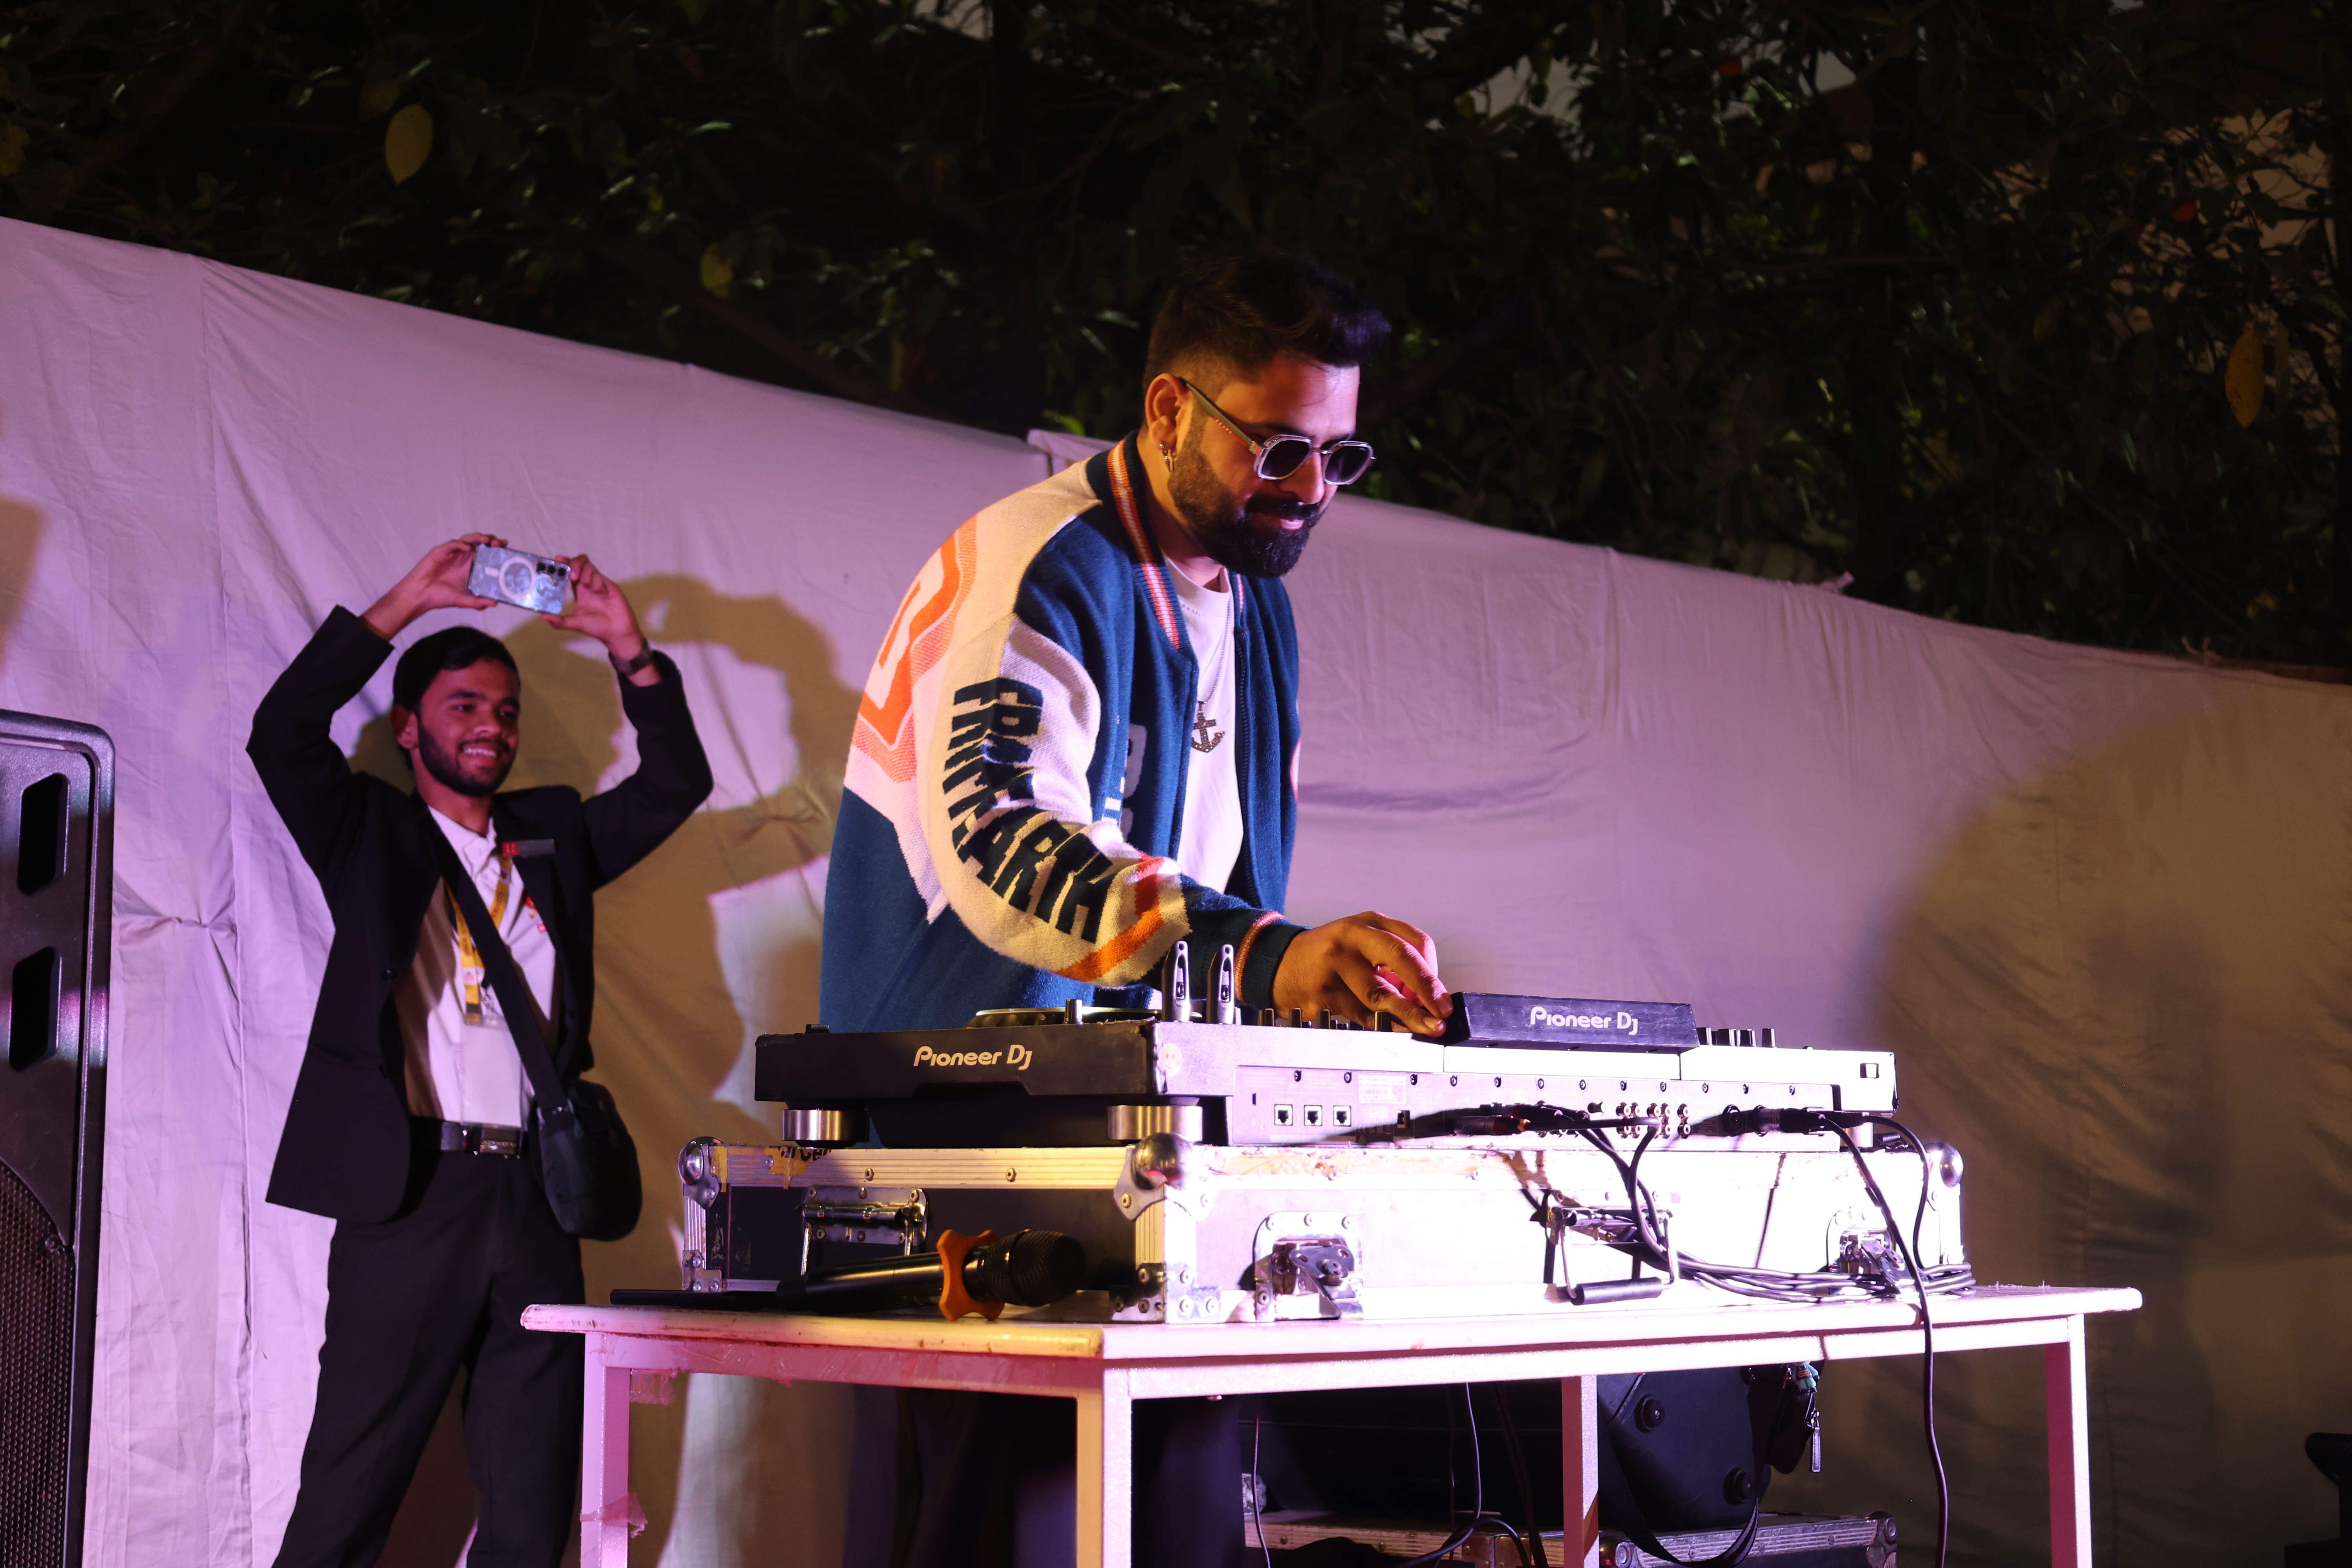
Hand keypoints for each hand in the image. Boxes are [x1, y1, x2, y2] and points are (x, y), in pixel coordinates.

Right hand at [361, 535, 502, 639]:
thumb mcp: (463, 600)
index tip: (506, 548)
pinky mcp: (439, 552)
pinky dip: (460, 544)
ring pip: (467, 540)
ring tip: (488, 541)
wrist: (420, 596)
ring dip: (478, 538)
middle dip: (490, 541)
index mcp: (469, 566)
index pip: (485, 554)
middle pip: (479, 544)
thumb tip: (495, 604)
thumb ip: (478, 602)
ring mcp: (451, 554)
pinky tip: (468, 547)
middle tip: (500, 543)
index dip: (495, 549)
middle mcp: (462, 558)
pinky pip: (452, 545)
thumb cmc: (440, 597)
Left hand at [542, 554, 651, 676]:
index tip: (557, 560)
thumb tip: (543, 617)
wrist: (617, 632)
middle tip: (572, 576)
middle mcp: (587, 584)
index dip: (563, 563)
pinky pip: (600, 576)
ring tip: (587, 587)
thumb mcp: (575, 623)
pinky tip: (600, 593)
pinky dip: (597, 582)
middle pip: (580, 562)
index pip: (569, 570)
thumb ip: (559, 621)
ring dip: (586, 574)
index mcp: (579, 590)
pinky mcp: (609, 585)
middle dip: (574, 564)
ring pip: (590, 566)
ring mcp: (599, 583)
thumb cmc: (597, 627)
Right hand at [1272, 911, 1452, 1033]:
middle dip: (1425, 987)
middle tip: (1441, 1011)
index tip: (1441, 996)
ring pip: (1379, 992)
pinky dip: (1381, 1025)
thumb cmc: (1327, 955)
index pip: (1414, 941)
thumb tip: (1425, 998)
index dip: (1432, 971)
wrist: (1279, 964)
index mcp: (1368, 923)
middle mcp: (1352, 936)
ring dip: (1408, 1014)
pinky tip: (1394, 1031)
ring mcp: (1335, 963)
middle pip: (1398, 956)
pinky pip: (1360, 1014)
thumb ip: (1393, 964)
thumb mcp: (1361, 944)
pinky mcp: (1323, 990)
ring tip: (1426, 1027)